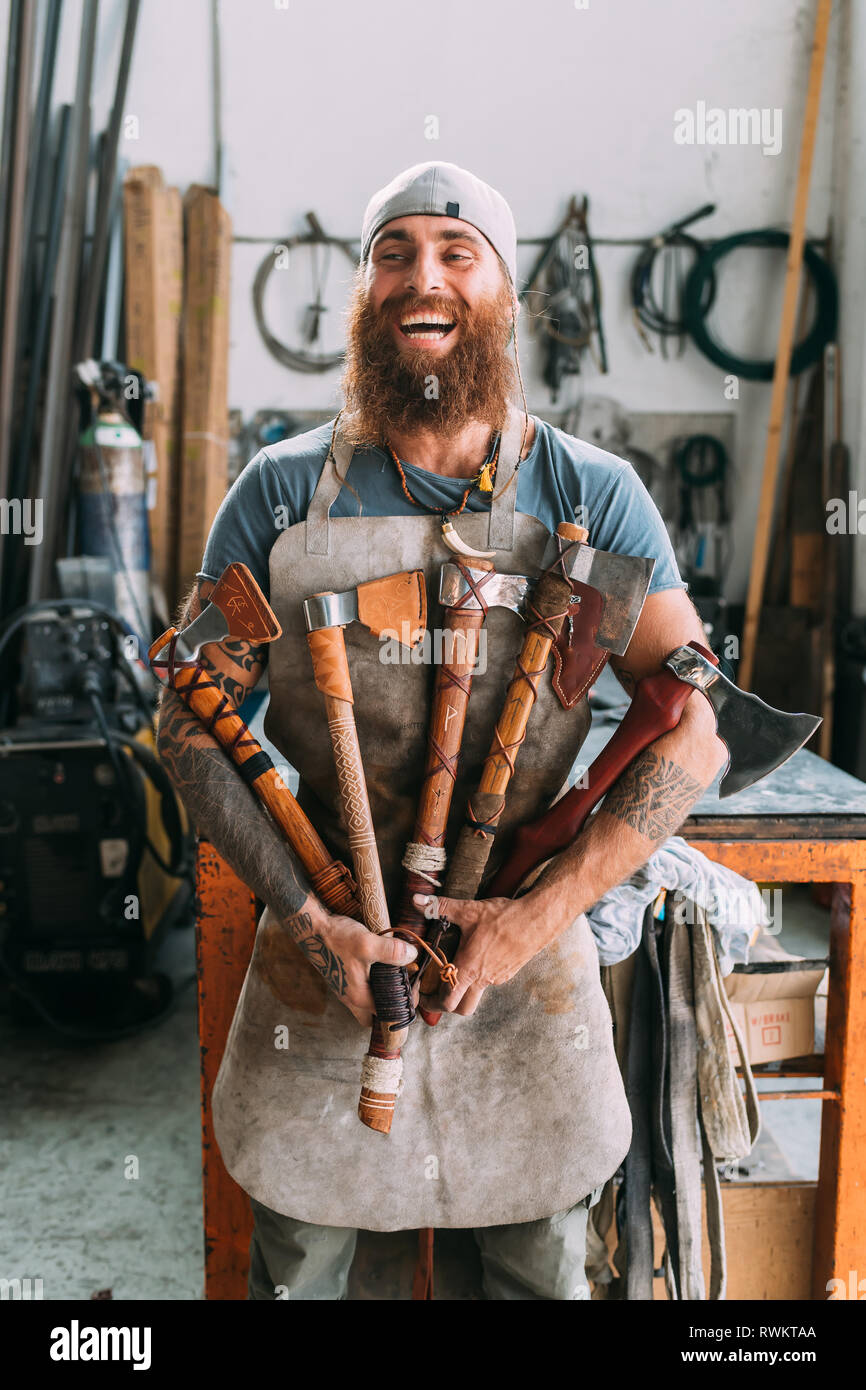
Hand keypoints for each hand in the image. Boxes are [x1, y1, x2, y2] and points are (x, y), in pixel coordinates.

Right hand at [279, 901, 416, 1027]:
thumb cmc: (336, 938)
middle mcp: (350, 996)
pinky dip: (373, 981)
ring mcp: (345, 986)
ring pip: (368, 1000)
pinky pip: (362, 986)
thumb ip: (391, 951)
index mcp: (358, 996)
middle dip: (390, 1006)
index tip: (414, 988)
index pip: (386, 1014)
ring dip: (381, 992)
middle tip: (404, 987)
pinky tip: (380, 964)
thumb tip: (412, 956)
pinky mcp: (342, 975)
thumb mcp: (367, 943)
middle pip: (374, 1014)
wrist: (311, 928)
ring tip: (396, 975)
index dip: (403, 1005)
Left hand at [412, 890, 559, 1016]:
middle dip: (446, 1005)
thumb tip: (416, 901)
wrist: (538, 920)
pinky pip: (489, 983)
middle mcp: (483, 980)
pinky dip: (478, 979)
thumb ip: (440, 907)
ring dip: (463, 991)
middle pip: (462, 1008)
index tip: (420, 996)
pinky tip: (476, 958)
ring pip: (476, 996)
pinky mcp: (508, 972)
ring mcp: (497, 978)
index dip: (429, 1003)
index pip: (446, 1002)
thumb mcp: (468, 910)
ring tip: (452, 972)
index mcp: (469, 970)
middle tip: (434, 992)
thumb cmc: (503, 918)